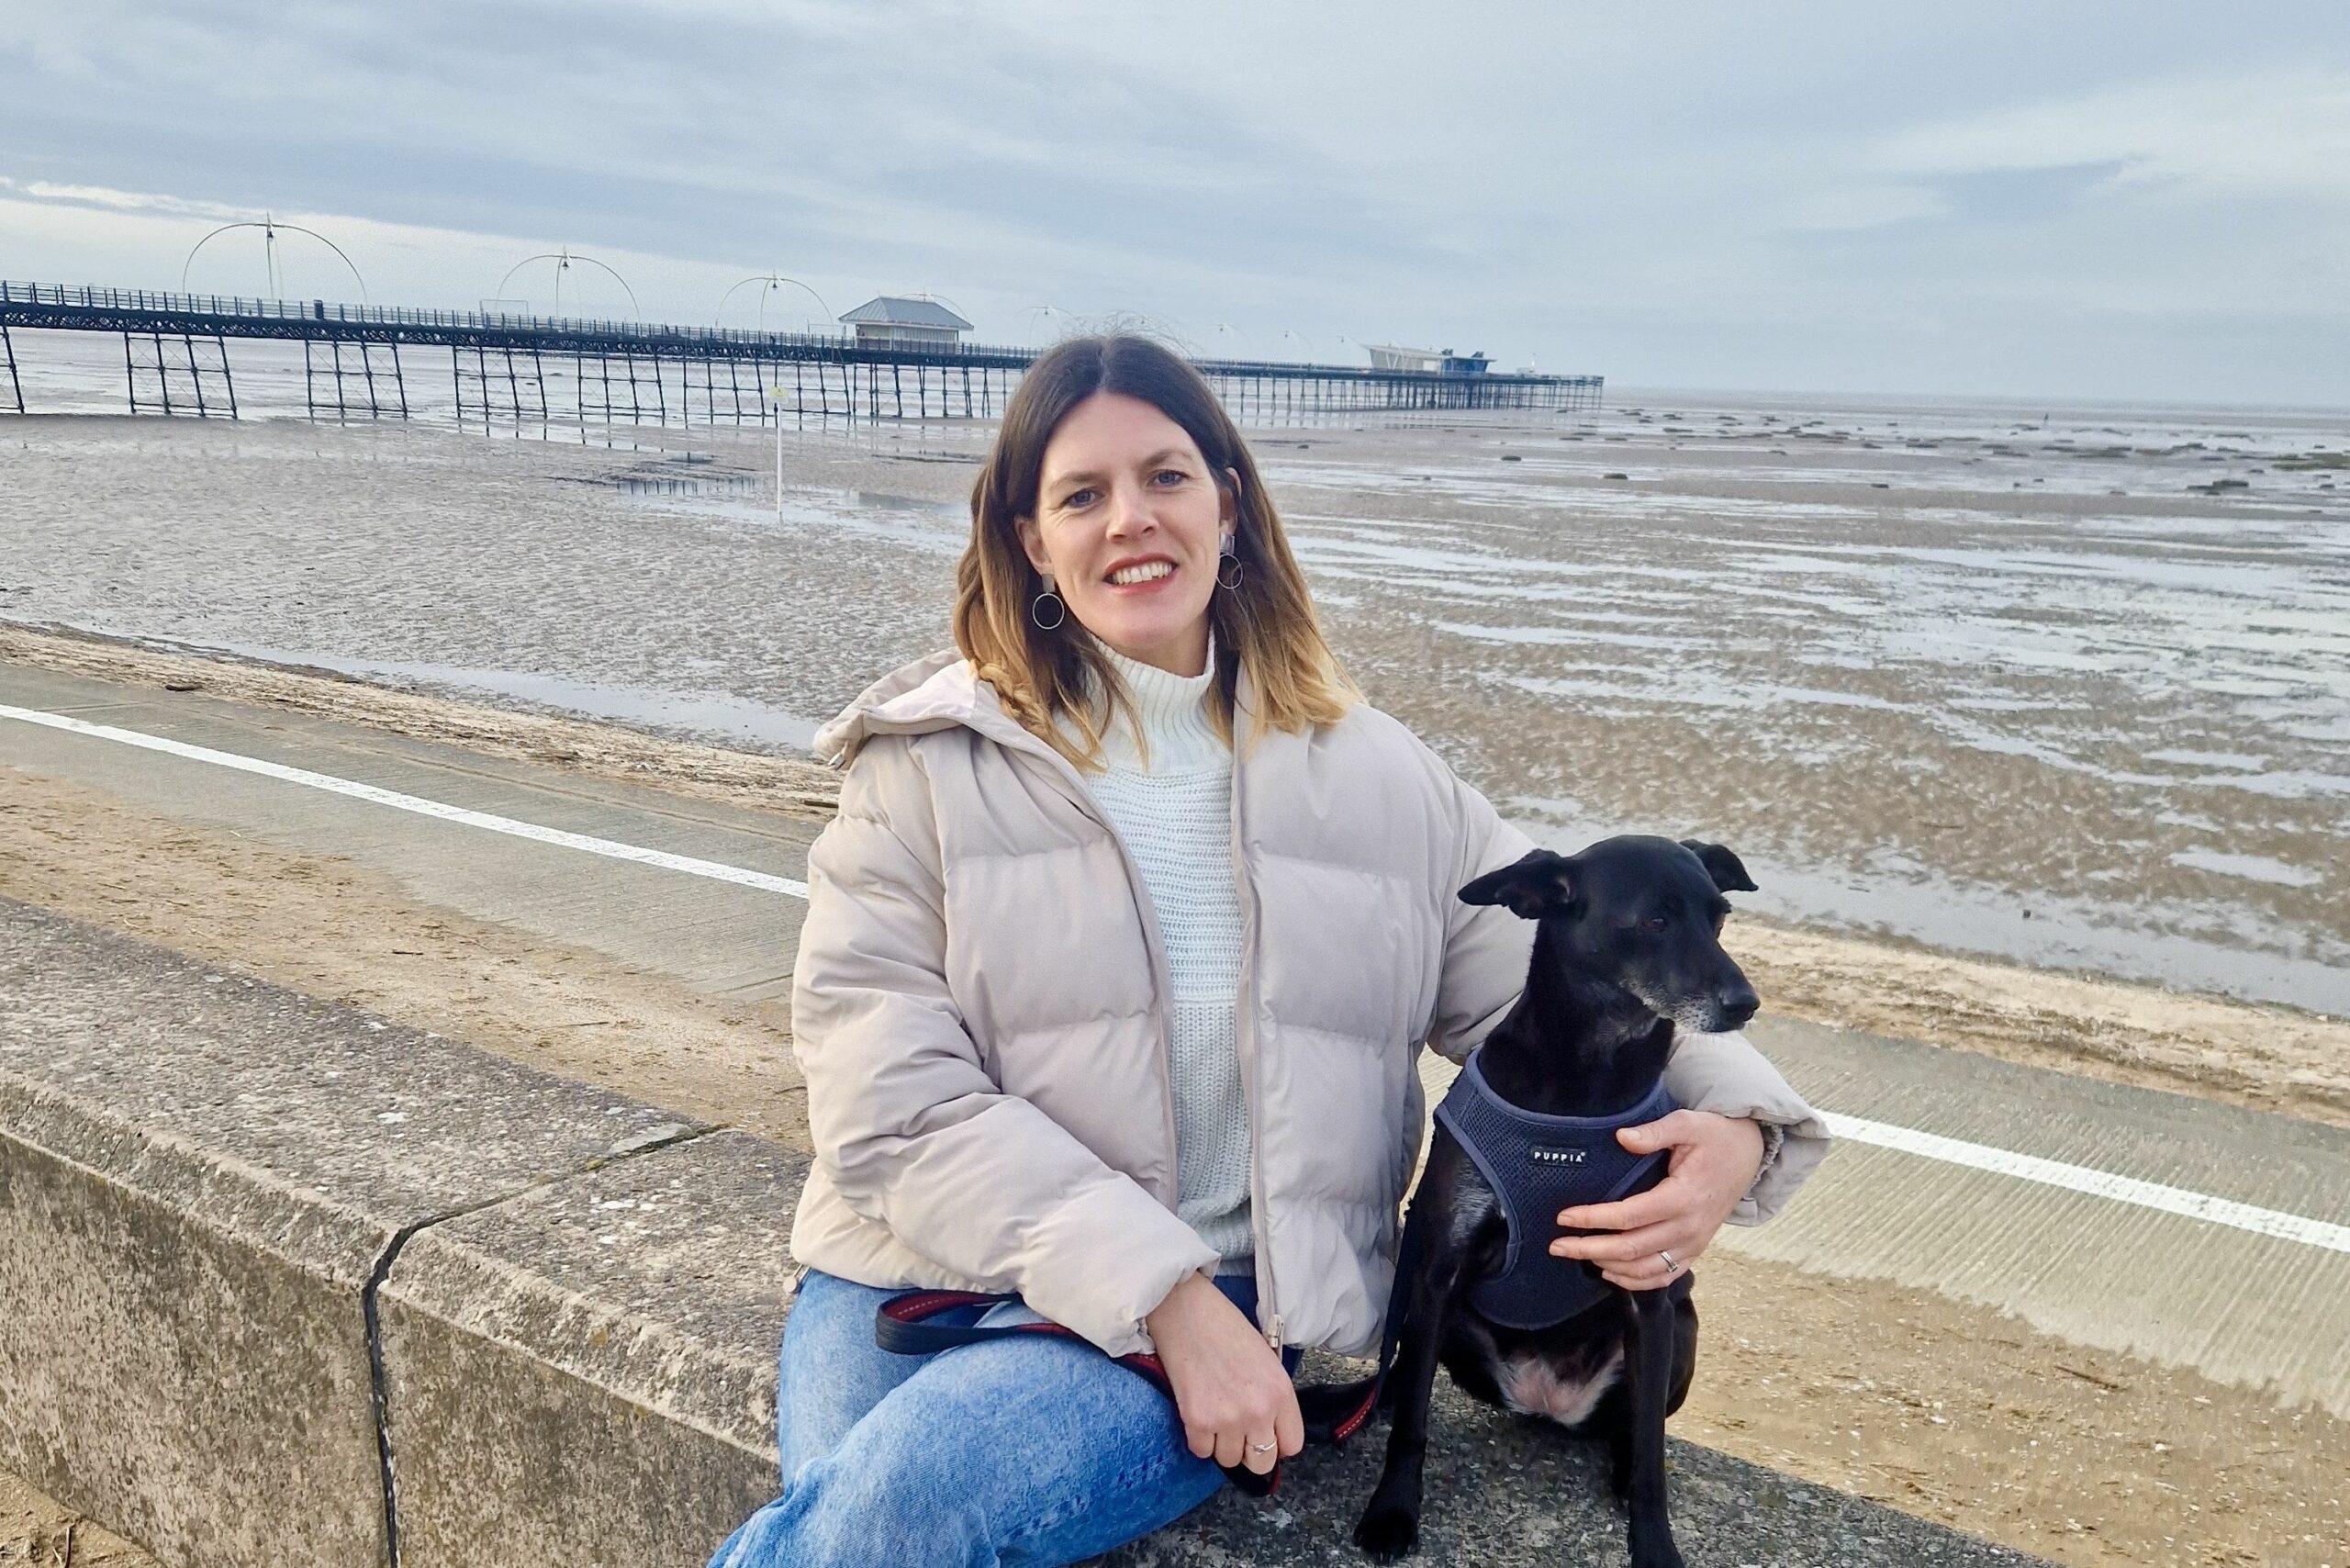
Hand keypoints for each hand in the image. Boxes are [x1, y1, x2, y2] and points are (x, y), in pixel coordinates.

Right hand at [1143, 1272, 1302, 1475]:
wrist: (1187, 1312)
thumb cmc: (1226, 1330)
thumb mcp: (1267, 1361)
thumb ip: (1273, 1398)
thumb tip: (1269, 1431)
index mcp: (1281, 1393)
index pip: (1292, 1445)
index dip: (1276, 1441)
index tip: (1264, 1433)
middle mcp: (1259, 1411)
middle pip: (1261, 1463)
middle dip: (1249, 1452)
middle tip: (1237, 1432)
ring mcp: (1228, 1418)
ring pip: (1228, 1460)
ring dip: (1221, 1443)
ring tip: (1214, 1414)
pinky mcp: (1197, 1422)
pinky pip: (1201, 1451)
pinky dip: (1198, 1438)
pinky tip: (1197, 1412)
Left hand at [1549, 1110, 1764, 1289]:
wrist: (1749, 1154)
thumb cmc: (1715, 1137)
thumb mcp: (1687, 1123)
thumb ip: (1654, 1132)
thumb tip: (1621, 1138)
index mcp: (1684, 1197)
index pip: (1630, 1216)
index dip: (1594, 1219)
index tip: (1564, 1217)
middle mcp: (1689, 1227)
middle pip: (1632, 1248)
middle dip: (1590, 1249)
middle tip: (1557, 1245)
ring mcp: (1694, 1243)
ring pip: (1645, 1268)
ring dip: (1608, 1266)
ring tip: (1577, 1255)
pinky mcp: (1696, 1250)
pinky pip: (1664, 1276)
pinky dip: (1636, 1281)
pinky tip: (1610, 1274)